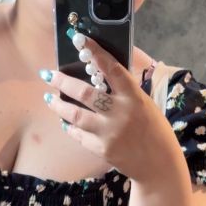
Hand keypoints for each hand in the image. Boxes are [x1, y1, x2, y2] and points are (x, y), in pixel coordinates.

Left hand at [39, 33, 180, 184]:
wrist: (157, 164)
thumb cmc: (153, 131)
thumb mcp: (144, 105)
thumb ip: (124, 93)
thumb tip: (99, 77)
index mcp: (134, 97)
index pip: (112, 69)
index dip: (95, 53)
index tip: (80, 41)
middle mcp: (120, 113)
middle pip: (85, 93)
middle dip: (63, 82)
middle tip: (48, 75)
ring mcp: (109, 132)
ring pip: (76, 115)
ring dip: (59, 106)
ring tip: (49, 99)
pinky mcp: (102, 149)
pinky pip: (79, 135)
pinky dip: (70, 127)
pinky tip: (64, 121)